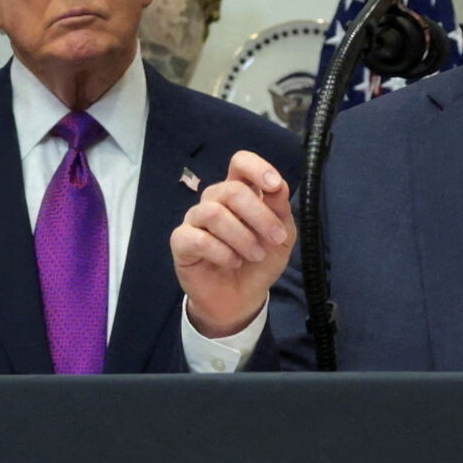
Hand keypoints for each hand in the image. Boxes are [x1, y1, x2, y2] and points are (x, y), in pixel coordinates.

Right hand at [171, 151, 296, 338]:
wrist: (241, 298)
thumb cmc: (259, 262)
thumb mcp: (281, 237)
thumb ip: (280, 210)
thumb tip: (278, 186)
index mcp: (239, 192)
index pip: (240, 163)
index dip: (256, 168)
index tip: (274, 186)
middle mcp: (214, 201)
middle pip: (231, 189)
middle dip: (259, 215)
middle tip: (276, 238)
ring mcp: (195, 220)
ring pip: (214, 212)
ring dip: (242, 236)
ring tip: (255, 255)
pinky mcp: (181, 242)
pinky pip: (199, 239)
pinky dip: (222, 252)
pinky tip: (233, 263)